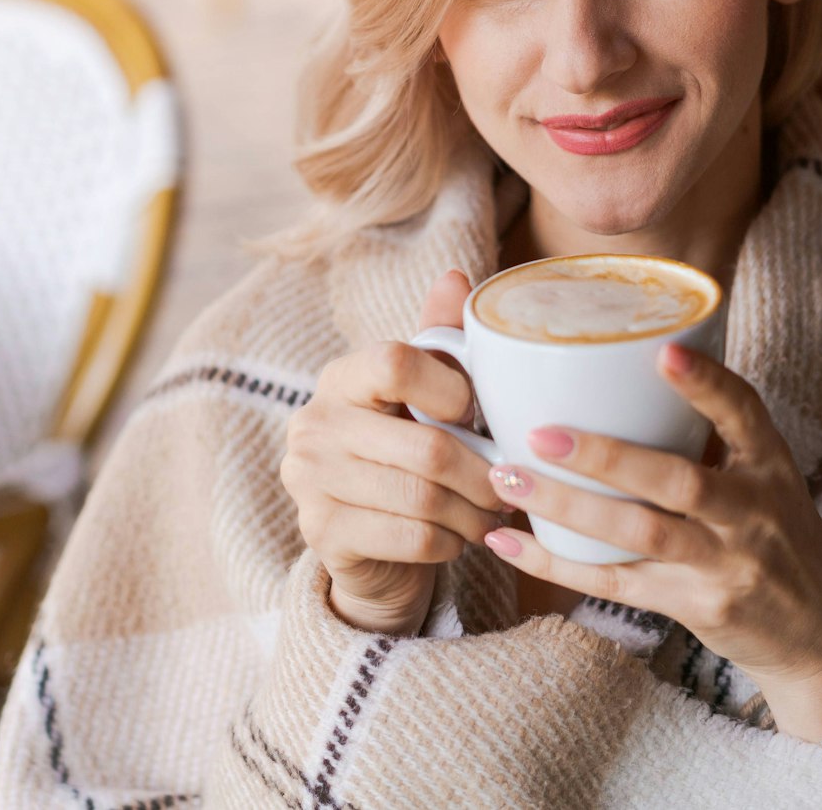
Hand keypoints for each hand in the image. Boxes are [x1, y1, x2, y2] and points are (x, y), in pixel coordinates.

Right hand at [282, 271, 503, 635]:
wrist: (368, 544)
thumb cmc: (406, 455)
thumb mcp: (425, 398)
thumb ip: (441, 342)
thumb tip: (455, 278)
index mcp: (341, 377)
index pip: (396, 363)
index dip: (452, 390)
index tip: (475, 413)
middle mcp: (314, 423)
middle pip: (427, 447)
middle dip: (485, 473)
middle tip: (512, 485)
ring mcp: (309, 481)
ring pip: (424, 498)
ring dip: (474, 511)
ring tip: (494, 513)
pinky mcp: (322, 534)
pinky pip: (413, 537)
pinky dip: (452, 541)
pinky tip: (460, 537)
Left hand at [481, 343, 821, 777]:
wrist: (821, 634)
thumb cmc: (774, 535)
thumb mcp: (765, 475)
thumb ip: (709, 431)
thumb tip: (623, 363)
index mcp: (769, 465)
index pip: (745, 413)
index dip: (707, 383)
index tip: (664, 350)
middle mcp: (752, 513)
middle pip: (678, 482)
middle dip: (606, 457)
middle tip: (540, 433)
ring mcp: (724, 564)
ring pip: (639, 534)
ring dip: (567, 508)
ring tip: (508, 479)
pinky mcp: (694, 606)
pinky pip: (615, 583)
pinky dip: (556, 562)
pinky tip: (506, 541)